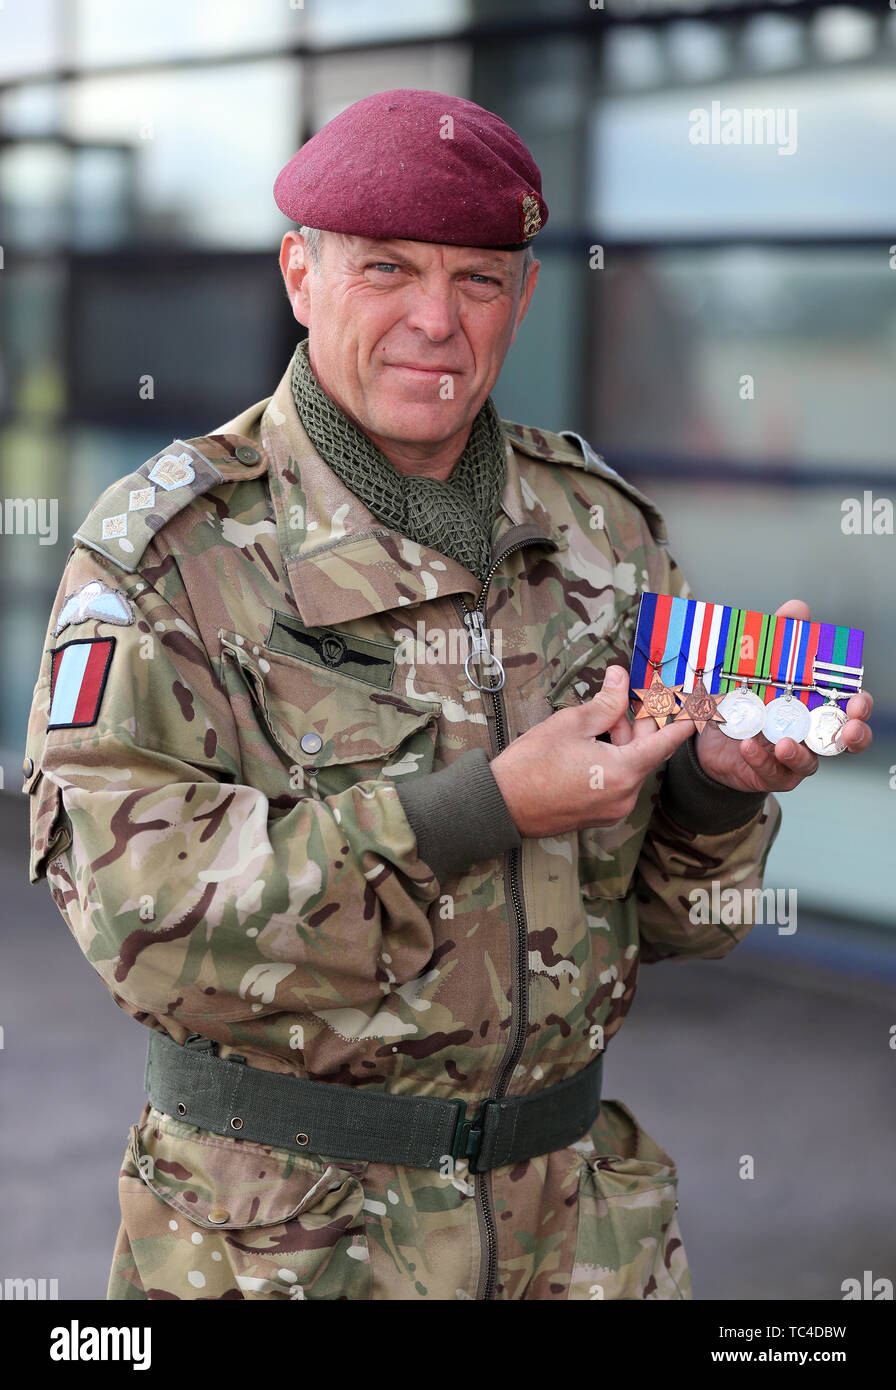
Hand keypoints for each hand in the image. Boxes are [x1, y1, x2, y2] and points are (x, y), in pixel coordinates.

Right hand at [490, 665, 695, 837]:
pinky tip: (595, 741)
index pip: (666, 742)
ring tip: (603, 717)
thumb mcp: (571, 724)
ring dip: (624, 740)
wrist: (501, 804)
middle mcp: (625, 795)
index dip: (685, 722)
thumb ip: (605, 702)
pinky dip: (614, 759)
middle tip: (638, 695)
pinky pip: (618, 781)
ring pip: (631, 766)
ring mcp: (612, 808)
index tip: (701, 708)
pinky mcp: (599, 814)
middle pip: (647, 753)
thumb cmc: (531, 765)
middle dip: (643, 723)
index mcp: (623, 772)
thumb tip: (620, 679)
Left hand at [694, 599, 872, 793]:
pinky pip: (771, 772)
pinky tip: (748, 746)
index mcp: (815, 707)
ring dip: (799, 753)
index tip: (857, 700)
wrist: (708, 734)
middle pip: (844, 741)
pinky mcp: (768, 773)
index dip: (859, 706)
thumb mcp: (758, 663)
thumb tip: (799, 610)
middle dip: (852, 736)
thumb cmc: (744, 697)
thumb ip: (780, 637)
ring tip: (784, 742)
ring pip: (808, 763)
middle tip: (848, 730)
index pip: (848, 708)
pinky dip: (760, 759)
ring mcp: (791, 757)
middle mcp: (809, 735)